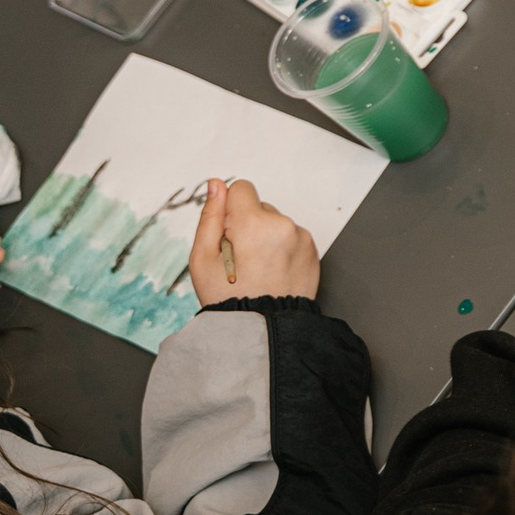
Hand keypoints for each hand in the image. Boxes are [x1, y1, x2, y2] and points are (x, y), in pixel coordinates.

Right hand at [189, 178, 321, 304]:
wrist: (264, 330)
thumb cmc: (229, 298)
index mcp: (254, 223)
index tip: (227, 234)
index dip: (229, 209)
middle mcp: (283, 225)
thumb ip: (210, 216)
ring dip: (265, 237)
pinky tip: (272, 272)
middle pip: (259, 207)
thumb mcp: (203, 258)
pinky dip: (281, 249)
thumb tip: (216, 184)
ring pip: (276, 223)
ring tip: (257, 269)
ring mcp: (301, 238)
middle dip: (247, 225)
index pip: (241, 188)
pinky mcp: (312, 250)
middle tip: (239, 260)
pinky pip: (292, 237)